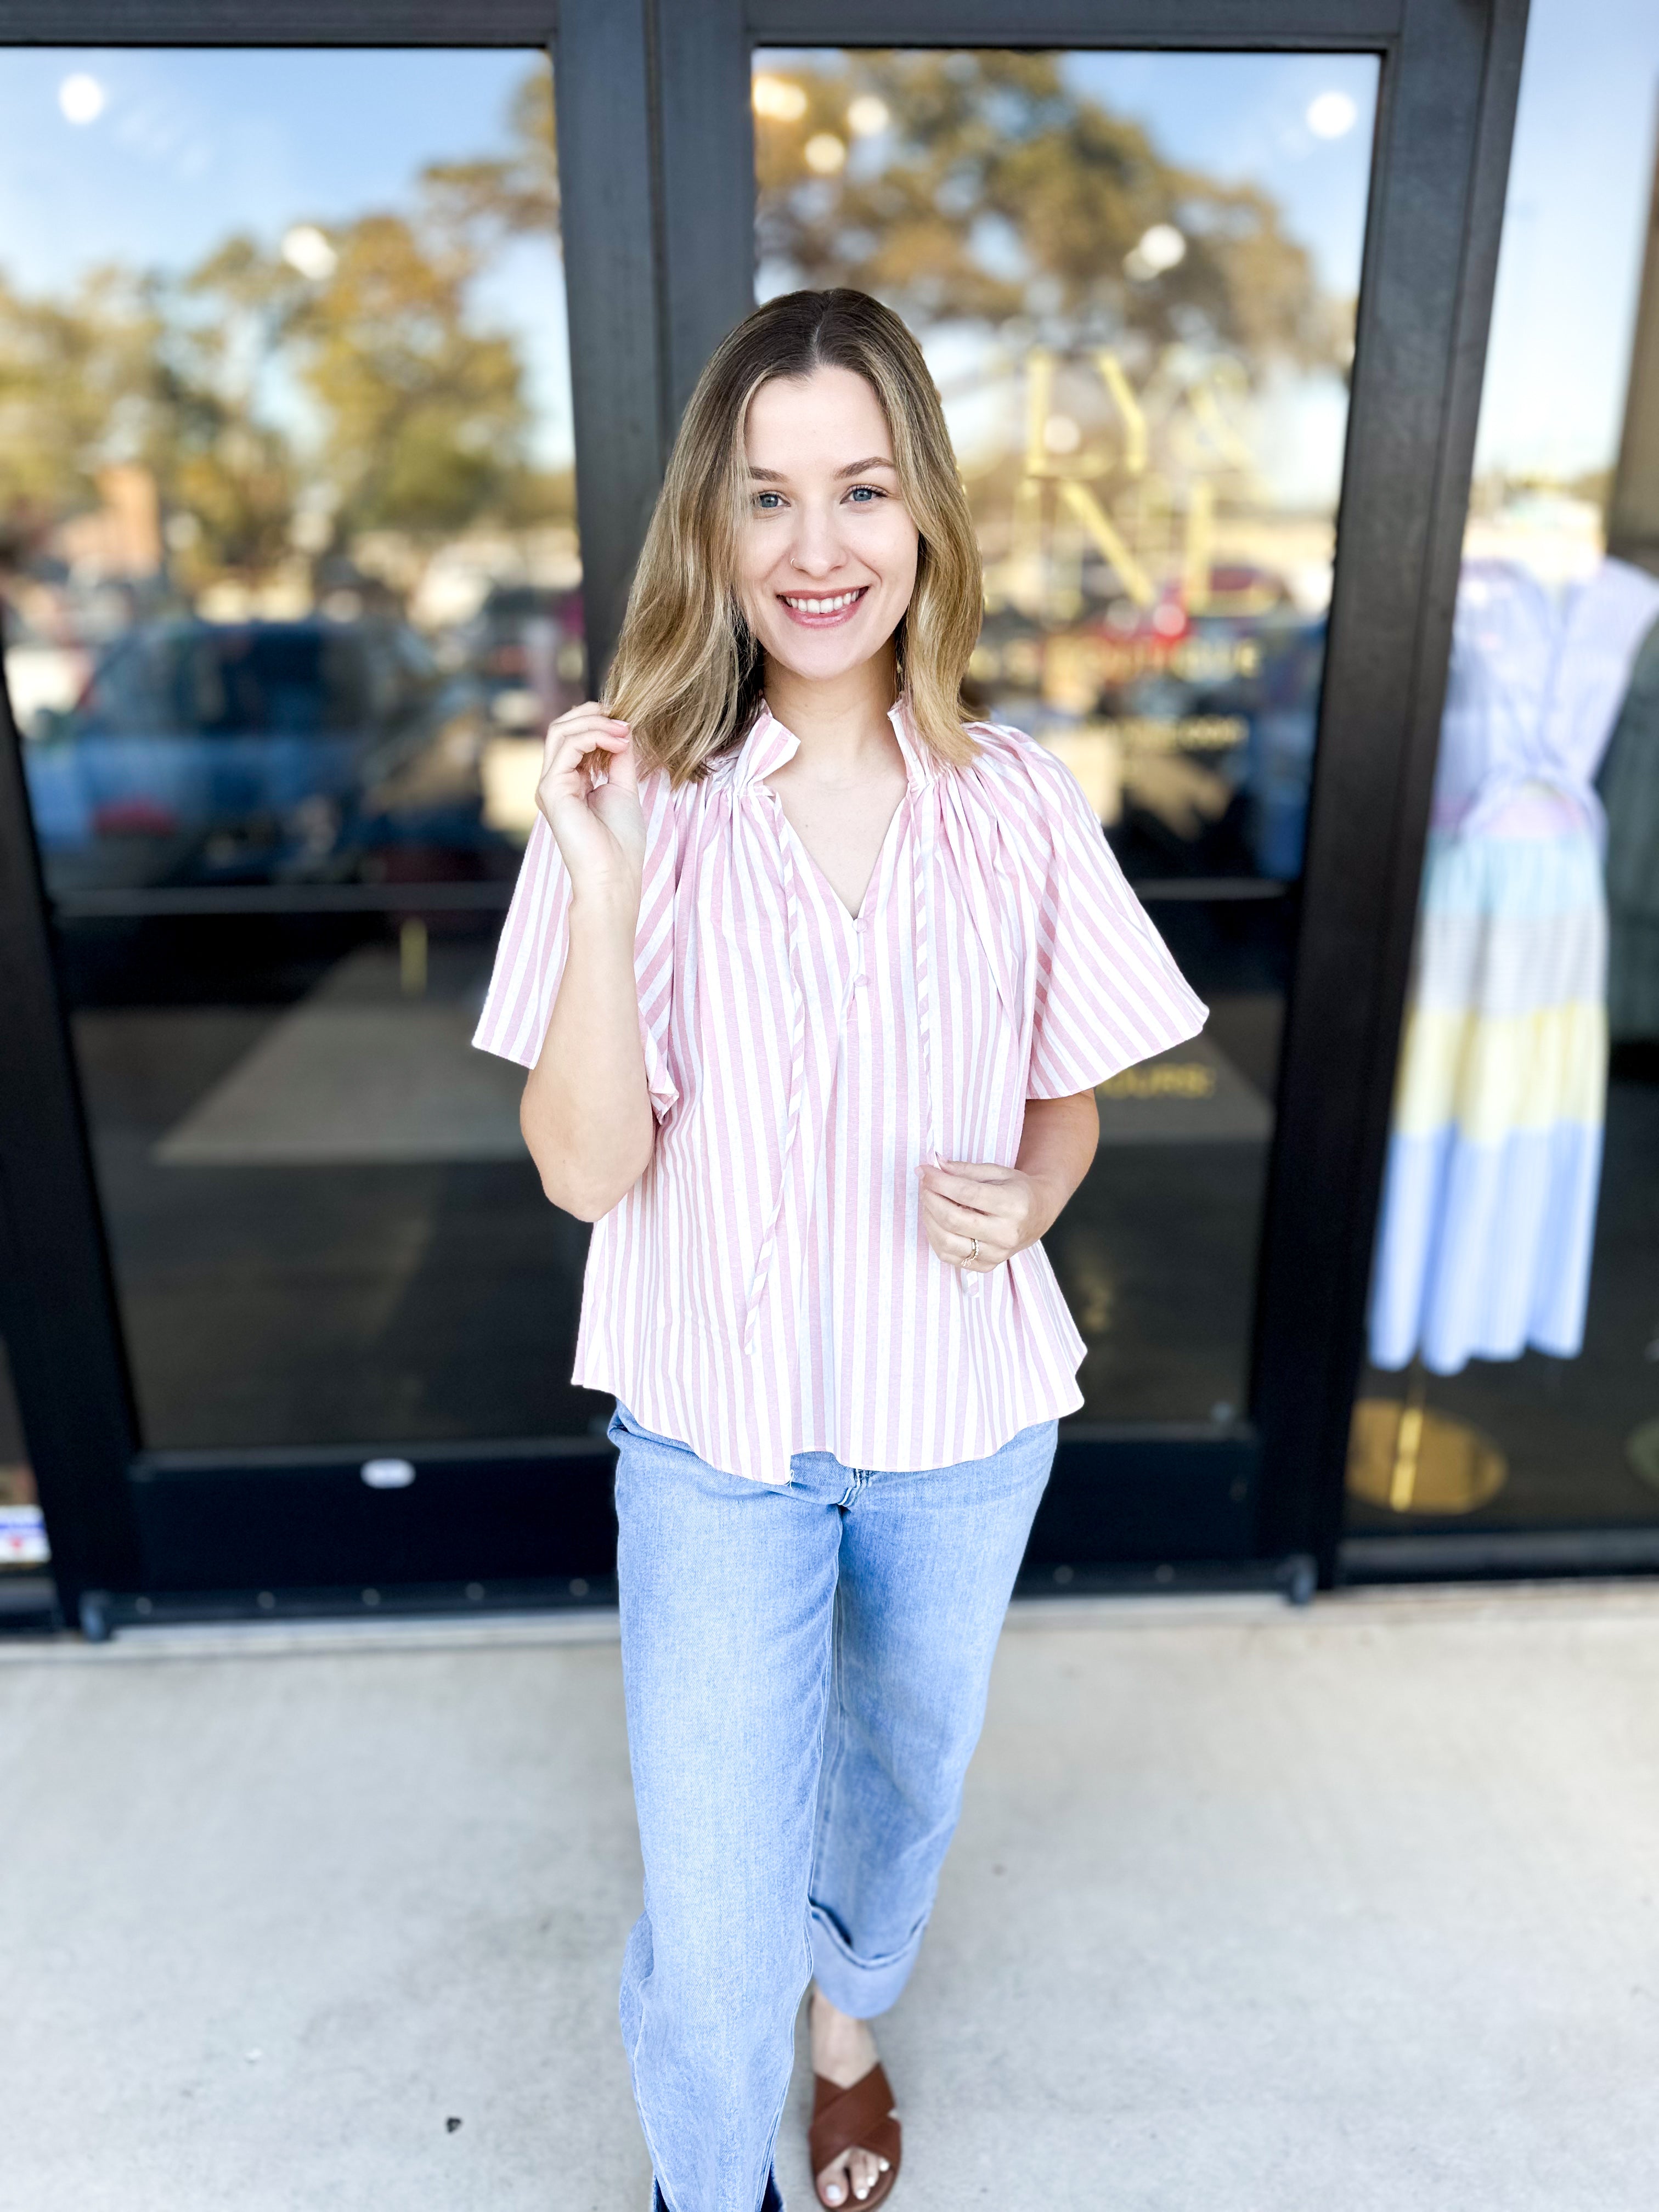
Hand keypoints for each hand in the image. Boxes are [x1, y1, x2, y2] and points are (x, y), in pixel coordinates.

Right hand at [535, 700, 644, 906]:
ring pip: (560, 731)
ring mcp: (549, 785)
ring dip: (597, 724)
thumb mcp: (623, 788)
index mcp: (568, 782)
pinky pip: (567, 747)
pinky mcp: (551, 789)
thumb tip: (623, 728)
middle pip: (561, 728)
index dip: (597, 723)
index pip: (573, 737)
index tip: (627, 725)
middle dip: (593, 716)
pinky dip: (594, 736)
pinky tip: (617, 742)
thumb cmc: (620, 843)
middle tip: (624, 720)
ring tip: (624, 731)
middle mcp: (553, 782)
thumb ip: (619, 758)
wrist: (613, 875)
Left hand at [917, 1160, 1054, 1271]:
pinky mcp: (987, 1266)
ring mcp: (997, 1254)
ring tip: (929, 1202)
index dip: (939, 1181)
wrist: (1039, 1214)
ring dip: (929, 1218)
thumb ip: (966, 1169)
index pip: (966, 1193)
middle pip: (953, 1219)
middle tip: (925, 1185)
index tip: (924, 1171)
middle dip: (931, 1198)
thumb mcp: (998, 1172)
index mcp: (1013, 1205)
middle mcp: (1006, 1234)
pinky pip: (950, 1257)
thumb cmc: (1018, 1190)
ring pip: (947, 1242)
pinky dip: (935, 1238)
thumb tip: (935, 1165)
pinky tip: (936, 1221)